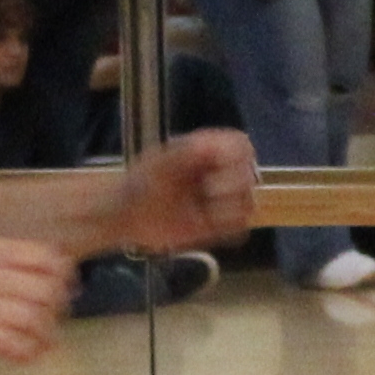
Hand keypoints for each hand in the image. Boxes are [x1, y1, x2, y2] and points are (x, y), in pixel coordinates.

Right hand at [0, 237, 70, 366]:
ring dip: (45, 337)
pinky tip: (22, 357)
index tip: (62, 294)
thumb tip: (42, 283)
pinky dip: (26, 353)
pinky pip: (13, 343)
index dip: (63, 278)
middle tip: (50, 326)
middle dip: (56, 312)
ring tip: (39, 346)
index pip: (45, 257)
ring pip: (34, 318)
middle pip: (46, 290)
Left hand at [114, 129, 257, 257]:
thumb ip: (185, 153)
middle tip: (209, 193)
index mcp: (208, 151)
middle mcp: (219, 174)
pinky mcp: (217, 227)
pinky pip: (239, 229)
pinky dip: (230, 230)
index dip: (238, 157)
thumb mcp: (161, 164)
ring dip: (231, 210)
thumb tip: (207, 144)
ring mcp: (219, 201)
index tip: (220, 168)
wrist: (124, 217)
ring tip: (206, 214)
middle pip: (250, 175)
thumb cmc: (139, 185)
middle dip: (233, 186)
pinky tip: (208, 227)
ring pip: (248, 204)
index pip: (241, 145)